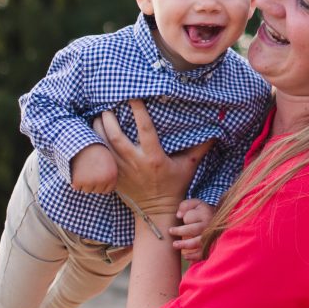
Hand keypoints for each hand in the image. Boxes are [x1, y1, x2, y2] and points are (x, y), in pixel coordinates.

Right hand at [69, 143, 116, 193]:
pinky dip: (74, 180)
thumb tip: (107, 190)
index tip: (97, 171)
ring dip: (83, 181)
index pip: (106, 190)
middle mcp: (103, 180)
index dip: (101, 182)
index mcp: (112, 176)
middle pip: (96, 190)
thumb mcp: (109, 160)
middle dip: (92, 181)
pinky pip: (76, 186)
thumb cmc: (95, 149)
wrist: (80, 140)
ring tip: (83, 167)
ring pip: (86, 189)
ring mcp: (90, 182)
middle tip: (89, 167)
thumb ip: (110, 175)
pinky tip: (76, 168)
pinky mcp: (78, 181)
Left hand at [94, 99, 215, 217]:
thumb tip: (216, 130)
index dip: (138, 111)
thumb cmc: (175, 185)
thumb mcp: (189, 166)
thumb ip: (201, 147)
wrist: (157, 211)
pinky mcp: (115, 177)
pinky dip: (95, 146)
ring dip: (98, 130)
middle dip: (109, 120)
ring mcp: (123, 171)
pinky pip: (101, 159)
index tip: (133, 97)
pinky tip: (92, 135)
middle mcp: (136, 163)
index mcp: (155, 158)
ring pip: (104, 146)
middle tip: (107, 106)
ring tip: (97, 117)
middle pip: (116, 137)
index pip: (145, 129)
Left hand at [169, 199, 215, 260]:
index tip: (178, 217)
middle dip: (181, 231)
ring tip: (175, 245)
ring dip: (185, 245)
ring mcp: (211, 237)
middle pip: (194, 230)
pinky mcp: (211, 246)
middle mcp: (209, 226)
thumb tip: (178, 216)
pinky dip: (194, 256)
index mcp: (205, 214)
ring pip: (198, 242)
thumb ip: (185, 205)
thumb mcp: (195, 203)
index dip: (185, 218)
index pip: (191, 217)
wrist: (219, 219)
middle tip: (170, 231)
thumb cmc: (202, 211)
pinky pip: (203, 253)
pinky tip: (185, 256)